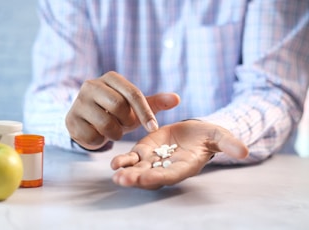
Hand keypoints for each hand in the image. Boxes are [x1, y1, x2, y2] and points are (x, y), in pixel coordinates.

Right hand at [65, 71, 179, 149]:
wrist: (89, 121)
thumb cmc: (116, 112)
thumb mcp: (136, 107)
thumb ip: (155, 102)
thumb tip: (177, 98)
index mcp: (110, 78)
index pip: (133, 93)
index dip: (145, 112)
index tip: (154, 128)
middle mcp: (91, 85)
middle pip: (118, 107)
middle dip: (127, 122)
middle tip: (124, 125)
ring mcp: (78, 102)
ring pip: (105, 123)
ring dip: (114, 133)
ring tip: (112, 130)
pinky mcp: (71, 120)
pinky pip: (92, 136)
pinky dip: (100, 141)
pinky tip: (98, 134)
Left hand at [111, 120, 247, 189]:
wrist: (193, 132)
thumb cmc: (208, 136)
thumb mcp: (219, 136)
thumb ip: (228, 144)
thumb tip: (245, 151)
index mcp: (184, 166)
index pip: (172, 175)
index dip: (161, 177)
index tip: (149, 178)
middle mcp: (166, 167)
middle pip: (151, 177)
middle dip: (138, 179)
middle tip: (124, 180)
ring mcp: (153, 160)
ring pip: (138, 170)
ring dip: (127, 172)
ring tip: (116, 174)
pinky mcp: (144, 150)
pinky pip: (132, 158)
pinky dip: (124, 161)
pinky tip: (114, 162)